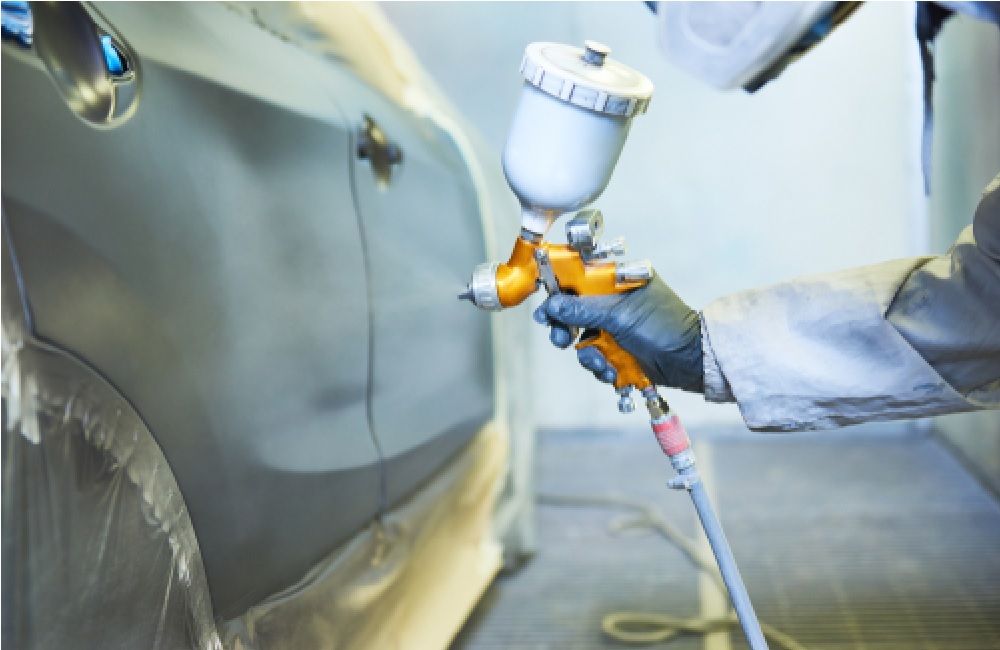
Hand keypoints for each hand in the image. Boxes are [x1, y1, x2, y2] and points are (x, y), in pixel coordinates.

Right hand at [533, 274, 704, 392]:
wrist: (692, 362)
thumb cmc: (666, 328)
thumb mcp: (620, 316)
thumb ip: (583, 310)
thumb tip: (552, 305)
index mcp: (619, 279)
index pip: (580, 276)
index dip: (559, 289)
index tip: (545, 307)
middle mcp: (616, 300)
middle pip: (574, 309)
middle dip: (566, 328)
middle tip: (561, 339)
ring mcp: (618, 325)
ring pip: (583, 336)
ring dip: (588, 354)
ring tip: (601, 363)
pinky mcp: (620, 347)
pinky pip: (596, 355)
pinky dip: (600, 365)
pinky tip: (613, 371)